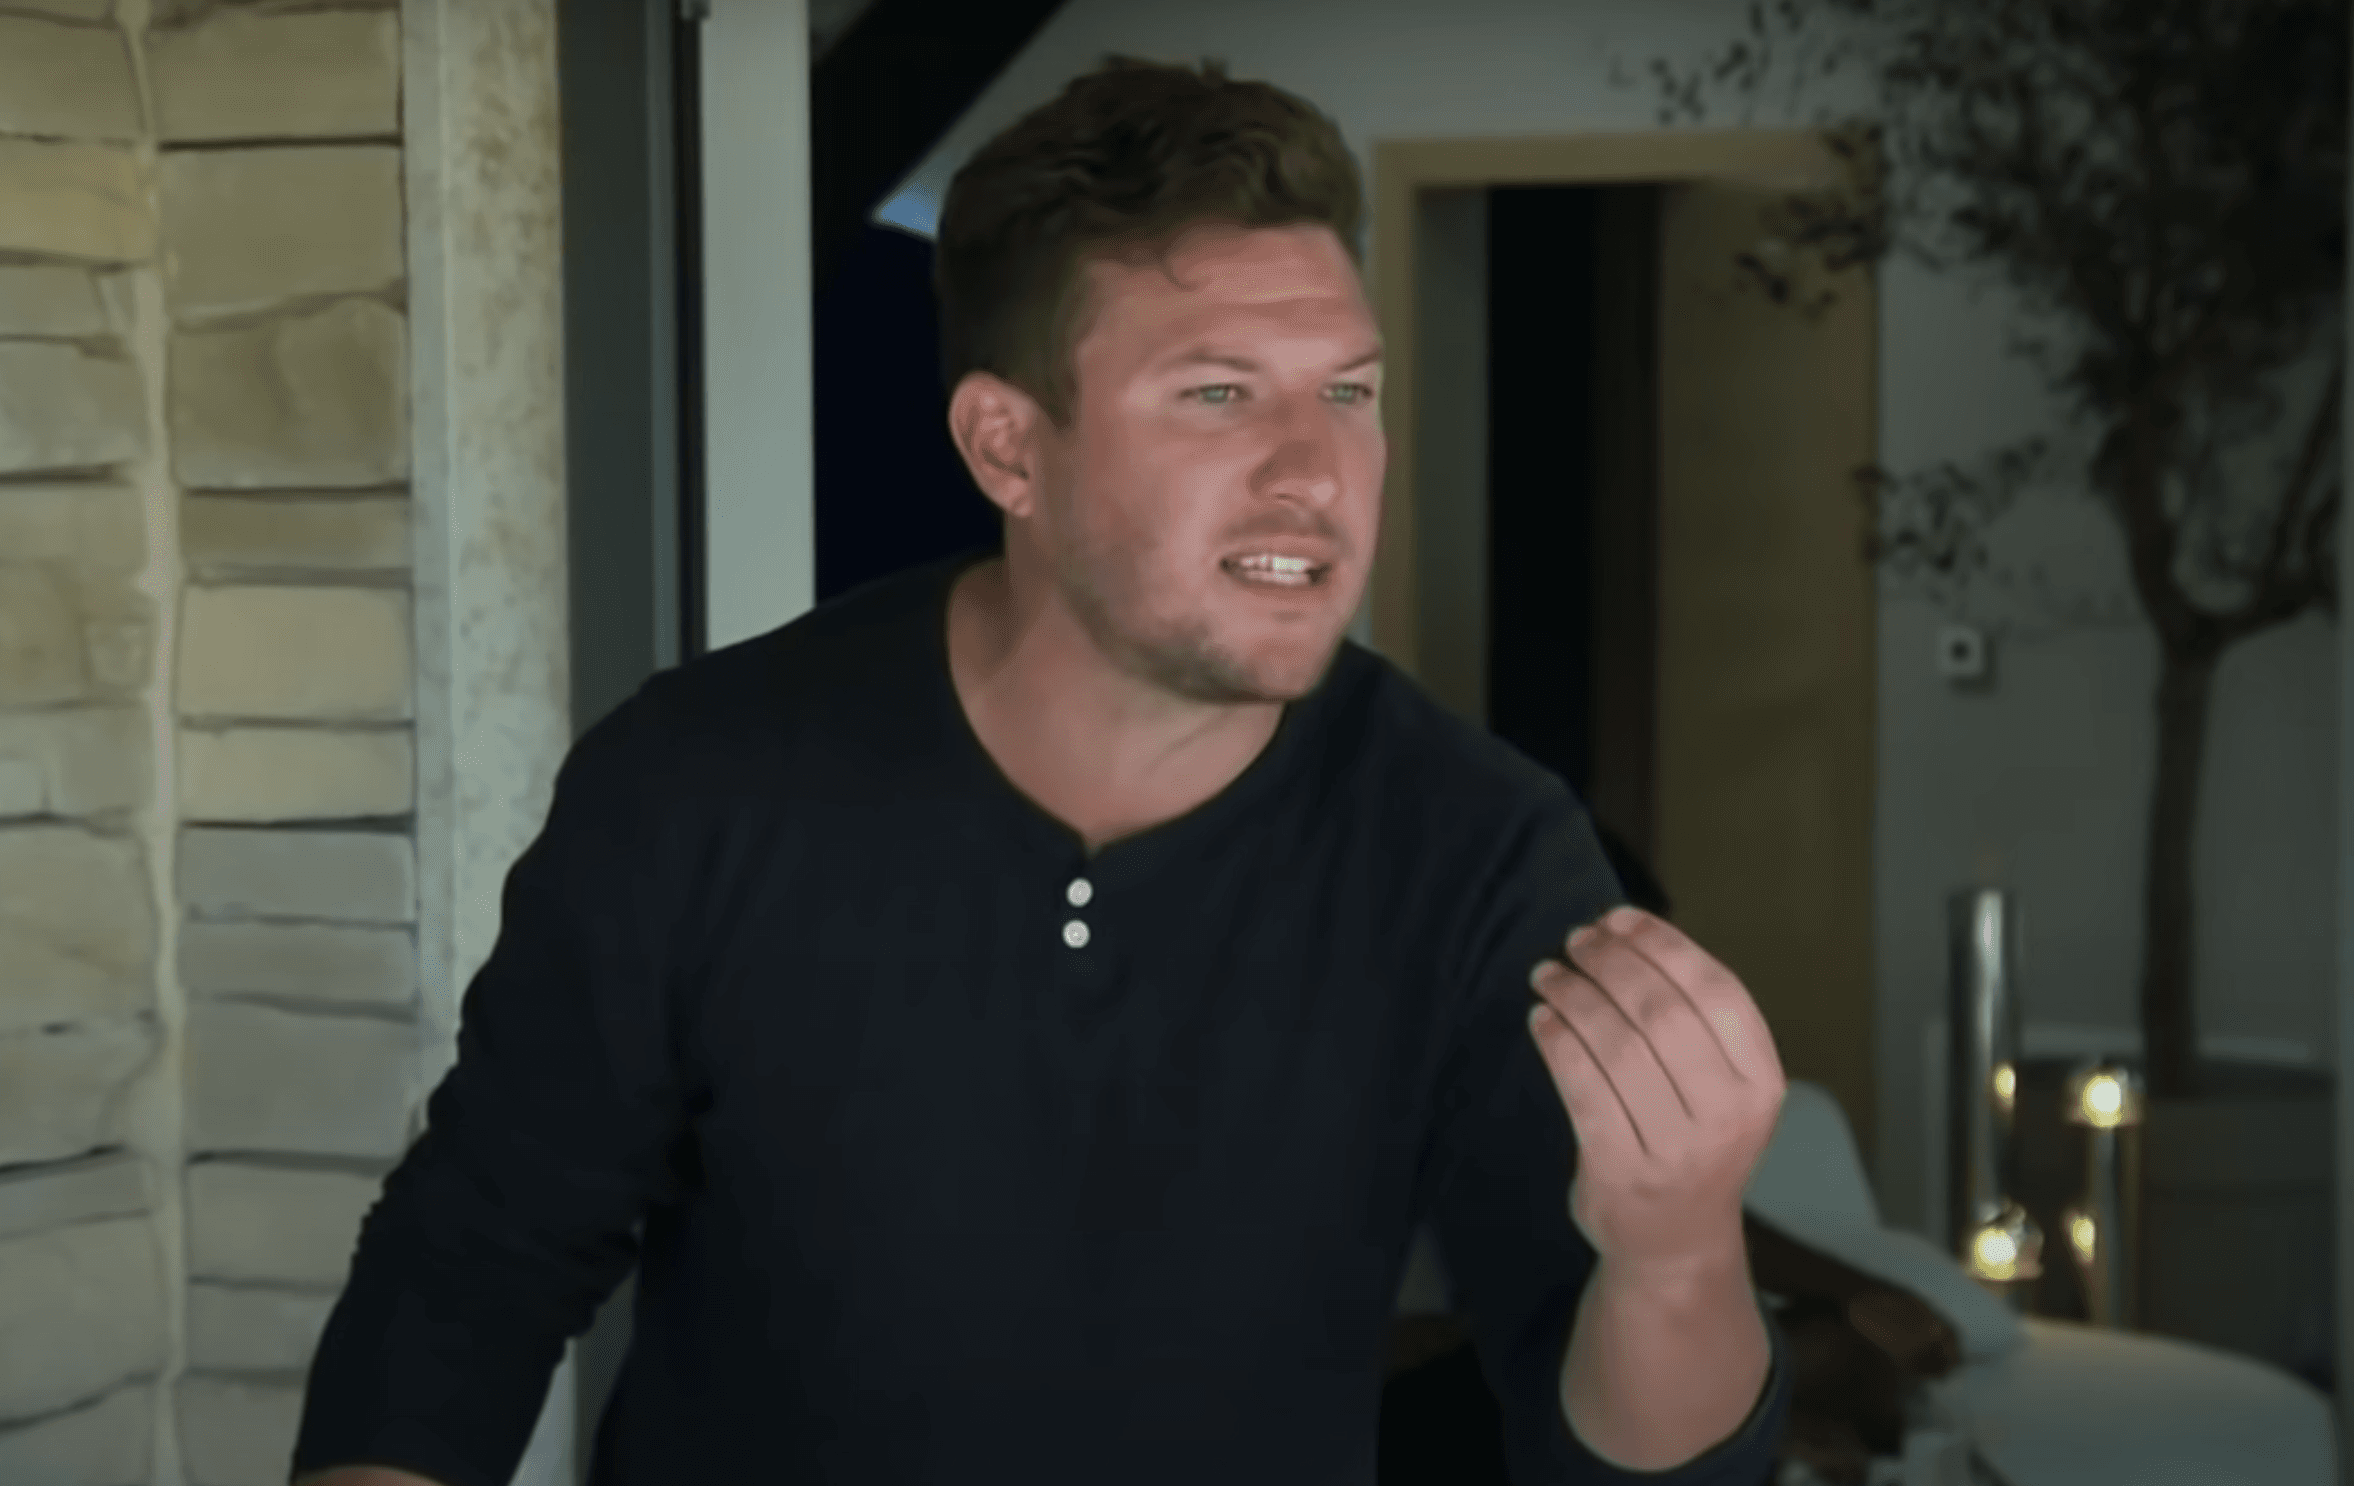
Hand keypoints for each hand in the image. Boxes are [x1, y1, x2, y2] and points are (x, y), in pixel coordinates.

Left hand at [1527, 905, 1784, 1273]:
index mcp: (1761, 1082)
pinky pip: (1581, 1088)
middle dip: (1611, 963)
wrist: (1676, 1243)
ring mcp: (1675, 1149)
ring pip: (1616, 1045)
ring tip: (1548, 974)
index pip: (1715, 990)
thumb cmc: (1693, 1142)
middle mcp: (1727, 1114)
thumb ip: (1693, 1022)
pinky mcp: (1621, 1172)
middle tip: (1575, 940)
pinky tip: (1542, 1019)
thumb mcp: (1723, 1087)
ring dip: (1574, 995)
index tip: (1618, 917)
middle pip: (1661, 1011)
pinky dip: (1557, 1043)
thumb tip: (1624, 932)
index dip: (1662, 944)